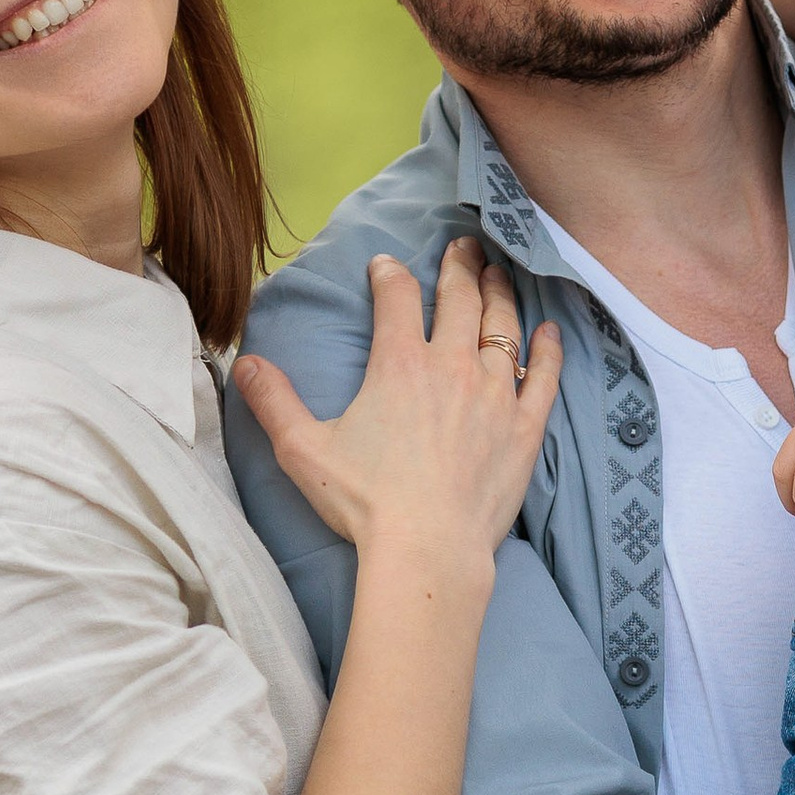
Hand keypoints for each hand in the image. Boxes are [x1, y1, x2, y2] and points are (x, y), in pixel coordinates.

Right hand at [232, 240, 560, 574]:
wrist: (428, 550)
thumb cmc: (364, 503)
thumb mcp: (302, 450)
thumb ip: (274, 401)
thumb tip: (244, 364)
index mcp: (398, 365)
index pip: (396, 297)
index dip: (389, 274)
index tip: (386, 265)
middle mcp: (451, 366)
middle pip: (459, 298)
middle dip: (459, 265)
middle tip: (463, 245)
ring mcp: (495, 394)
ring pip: (503, 327)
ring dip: (501, 294)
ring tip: (499, 274)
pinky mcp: (525, 428)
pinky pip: (544, 376)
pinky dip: (549, 349)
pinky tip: (550, 331)